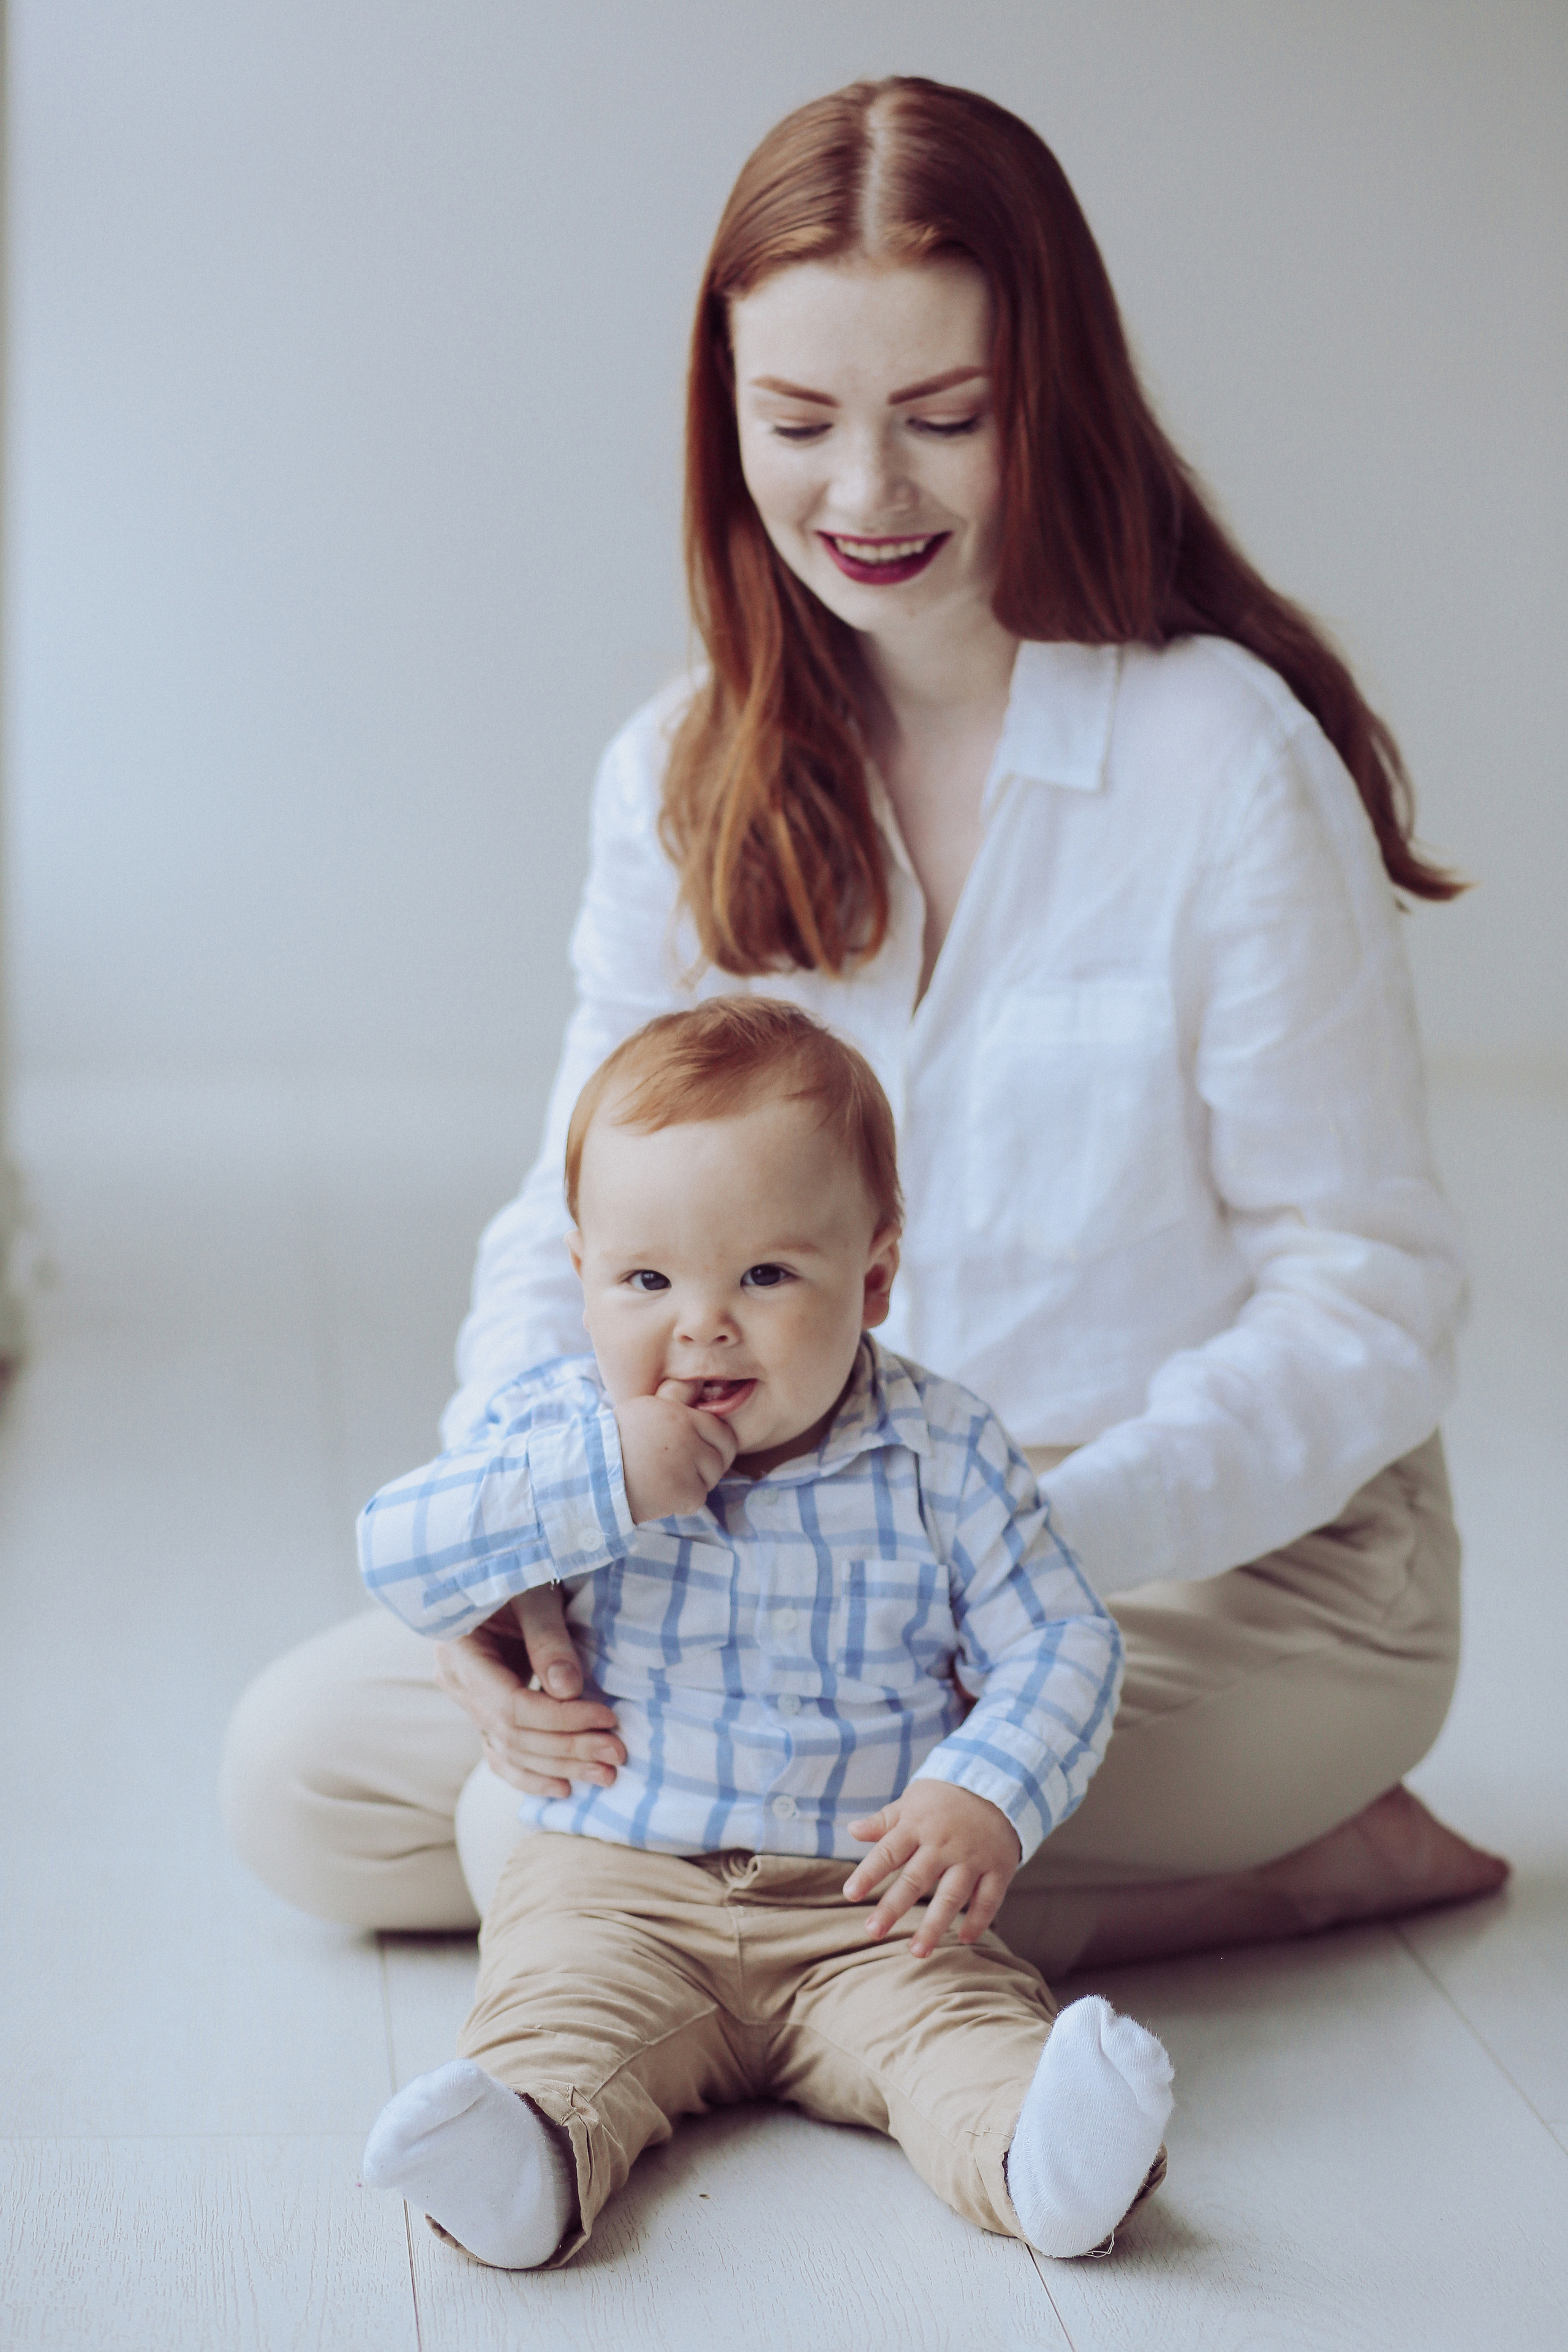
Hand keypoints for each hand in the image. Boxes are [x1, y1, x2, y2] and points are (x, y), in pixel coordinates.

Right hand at [432, 1584, 626, 1798]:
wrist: (500, 1560)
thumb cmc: (517, 1565)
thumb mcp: (534, 1592)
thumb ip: (548, 1638)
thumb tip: (569, 1690)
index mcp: (460, 1653)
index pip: (510, 1707)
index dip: (561, 1720)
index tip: (608, 1717)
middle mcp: (458, 1683)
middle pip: (512, 1735)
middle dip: (568, 1749)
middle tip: (617, 1754)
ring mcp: (469, 1699)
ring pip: (508, 1751)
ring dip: (559, 1767)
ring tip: (605, 1776)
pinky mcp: (486, 1707)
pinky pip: (502, 1752)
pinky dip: (532, 1774)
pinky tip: (565, 1789)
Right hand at [617, 1379, 737, 1522]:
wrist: (594, 1473)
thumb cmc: (618, 1438)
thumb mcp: (647, 1407)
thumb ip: (678, 1397)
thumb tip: (702, 1381)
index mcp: (681, 1417)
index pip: (722, 1431)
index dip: (715, 1441)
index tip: (702, 1449)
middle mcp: (689, 1440)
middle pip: (721, 1456)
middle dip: (709, 1463)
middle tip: (688, 1467)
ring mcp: (688, 1468)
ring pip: (711, 1478)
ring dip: (696, 1481)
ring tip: (669, 1477)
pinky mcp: (684, 1494)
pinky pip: (697, 1498)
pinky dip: (684, 1499)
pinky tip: (663, 1492)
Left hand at [842, 1782, 1022, 1958]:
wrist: (999, 1780)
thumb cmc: (945, 1796)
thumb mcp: (913, 1801)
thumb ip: (884, 1821)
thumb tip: (851, 1831)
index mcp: (918, 1825)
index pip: (888, 1852)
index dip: (869, 1873)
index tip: (849, 1895)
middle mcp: (944, 1843)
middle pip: (916, 1879)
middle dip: (893, 1907)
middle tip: (872, 1932)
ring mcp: (973, 1856)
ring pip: (952, 1896)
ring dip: (934, 1925)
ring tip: (917, 1951)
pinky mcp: (999, 1866)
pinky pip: (989, 1898)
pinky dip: (978, 1919)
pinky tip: (964, 1938)